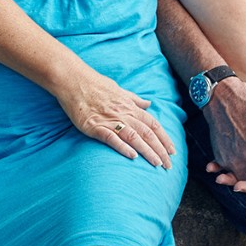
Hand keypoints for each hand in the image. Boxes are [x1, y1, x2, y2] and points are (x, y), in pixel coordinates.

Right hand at [59, 73, 175, 168]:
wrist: (73, 80)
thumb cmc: (95, 84)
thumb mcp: (119, 89)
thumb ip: (135, 99)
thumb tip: (149, 104)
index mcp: (130, 106)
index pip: (153, 124)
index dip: (164, 139)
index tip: (172, 151)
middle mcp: (123, 113)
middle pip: (147, 133)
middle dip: (160, 150)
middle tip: (168, 165)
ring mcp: (109, 119)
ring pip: (134, 137)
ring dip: (147, 151)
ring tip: (157, 163)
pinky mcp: (94, 126)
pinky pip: (111, 137)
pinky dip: (123, 147)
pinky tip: (132, 156)